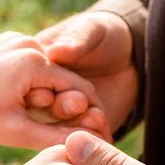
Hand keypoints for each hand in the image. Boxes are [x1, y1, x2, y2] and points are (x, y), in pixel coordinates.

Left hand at [0, 32, 109, 148]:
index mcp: (32, 60)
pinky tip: (23, 106)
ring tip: (36, 120)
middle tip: (74, 135)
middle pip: (63, 80)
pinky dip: (34, 87)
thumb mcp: (15, 132)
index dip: (91, 114)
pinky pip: (31, 68)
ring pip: (48, 75)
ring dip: (48, 97)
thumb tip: (89, 145)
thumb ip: (55, 137)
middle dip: (67, 107)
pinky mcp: (4, 43)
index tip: (103, 136)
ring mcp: (14, 39)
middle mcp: (26, 42)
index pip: (77, 88)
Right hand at [26, 12, 138, 133]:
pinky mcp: (79, 126)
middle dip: (61, 107)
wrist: (131, 58)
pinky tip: (104, 133)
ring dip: (76, 125)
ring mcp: (62, 111)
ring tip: (97, 118)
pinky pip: (82, 135)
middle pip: (44, 107)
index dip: (41, 89)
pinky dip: (92, 135)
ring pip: (61, 125)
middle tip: (79, 104)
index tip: (49, 94)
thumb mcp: (93, 29)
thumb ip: (77, 37)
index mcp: (38, 67)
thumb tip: (57, 50)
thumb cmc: (106, 36)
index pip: (32, 82)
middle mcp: (45, 92)